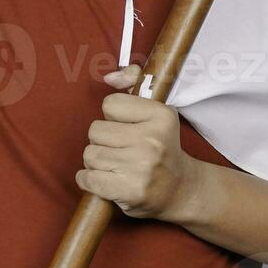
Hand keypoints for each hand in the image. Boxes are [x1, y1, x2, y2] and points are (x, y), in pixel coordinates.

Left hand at [75, 64, 201, 220]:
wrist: (180, 189)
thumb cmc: (161, 146)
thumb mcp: (155, 110)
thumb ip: (133, 81)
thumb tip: (109, 77)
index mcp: (161, 116)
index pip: (109, 105)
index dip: (114, 117)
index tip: (128, 127)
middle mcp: (152, 140)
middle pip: (95, 130)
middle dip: (103, 140)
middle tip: (120, 149)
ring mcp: (141, 167)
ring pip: (90, 154)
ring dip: (97, 161)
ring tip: (116, 165)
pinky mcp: (129, 191)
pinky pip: (87, 178)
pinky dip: (88, 179)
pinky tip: (103, 179)